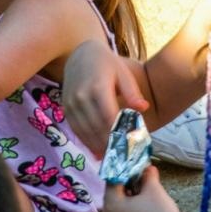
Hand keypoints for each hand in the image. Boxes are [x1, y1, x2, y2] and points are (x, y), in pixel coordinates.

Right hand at [62, 41, 148, 158]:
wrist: (81, 54)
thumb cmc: (107, 64)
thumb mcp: (123, 73)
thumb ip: (132, 92)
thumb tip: (143, 108)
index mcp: (98, 87)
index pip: (109, 117)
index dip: (118, 133)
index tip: (130, 145)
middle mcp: (81, 96)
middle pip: (96, 127)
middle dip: (109, 144)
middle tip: (122, 156)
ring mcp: (71, 103)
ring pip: (85, 131)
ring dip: (97, 146)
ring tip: (111, 157)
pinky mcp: (66, 108)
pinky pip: (76, 129)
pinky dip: (86, 141)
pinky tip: (97, 150)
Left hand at [102, 167, 183, 211]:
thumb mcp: (154, 190)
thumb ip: (148, 177)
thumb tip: (147, 169)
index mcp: (111, 205)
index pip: (112, 181)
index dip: (125, 170)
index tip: (136, 164)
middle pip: (116, 196)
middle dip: (129, 185)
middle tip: (142, 176)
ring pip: (121, 209)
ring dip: (132, 199)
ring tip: (148, 191)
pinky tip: (149, 210)